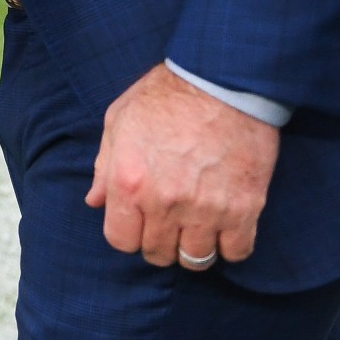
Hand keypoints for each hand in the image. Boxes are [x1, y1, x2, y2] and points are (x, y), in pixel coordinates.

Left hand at [86, 62, 278, 270]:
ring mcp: (206, 209)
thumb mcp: (119, 120)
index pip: (120, 241)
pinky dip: (230, 245)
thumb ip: (104, 166)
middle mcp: (164, 202)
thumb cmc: (166, 95)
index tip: (138, 223)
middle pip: (157, 253)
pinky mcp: (245, 208)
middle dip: (159, 243)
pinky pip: (236, 251)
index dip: (128, 235)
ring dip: (193, 248)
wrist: (222, 80)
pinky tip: (225, 227)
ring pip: (195, 259)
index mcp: (128, 181)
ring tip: (196, 228)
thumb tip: (94, 202)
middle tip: (168, 224)